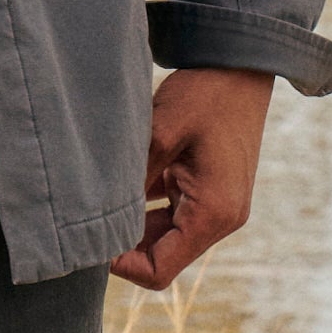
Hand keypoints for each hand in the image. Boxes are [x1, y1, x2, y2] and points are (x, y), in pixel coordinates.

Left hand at [110, 67, 272, 292]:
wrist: (241, 62)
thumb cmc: (205, 94)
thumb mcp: (160, 134)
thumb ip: (133, 181)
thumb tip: (99, 219)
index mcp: (214, 212)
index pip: (160, 270)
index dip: (121, 264)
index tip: (92, 238)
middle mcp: (222, 218)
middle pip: (162, 256)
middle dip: (125, 243)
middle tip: (89, 214)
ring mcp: (220, 205)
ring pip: (166, 236)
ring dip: (135, 222)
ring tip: (105, 193)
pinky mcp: (213, 191)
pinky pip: (174, 214)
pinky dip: (148, 205)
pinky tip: (127, 179)